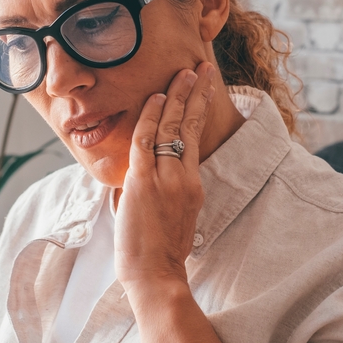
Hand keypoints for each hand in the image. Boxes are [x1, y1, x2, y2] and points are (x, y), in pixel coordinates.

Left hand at [114, 62, 216, 293]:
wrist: (156, 275)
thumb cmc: (160, 253)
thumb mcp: (171, 218)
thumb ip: (160, 191)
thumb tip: (139, 175)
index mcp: (193, 186)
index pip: (196, 138)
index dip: (199, 109)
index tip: (204, 87)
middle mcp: (184, 177)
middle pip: (191, 126)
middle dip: (196, 93)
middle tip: (202, 67)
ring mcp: (166, 179)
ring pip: (172, 128)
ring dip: (177, 97)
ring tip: (184, 72)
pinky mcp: (144, 183)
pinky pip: (146, 142)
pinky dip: (150, 119)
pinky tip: (157, 99)